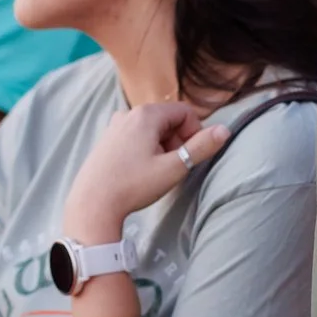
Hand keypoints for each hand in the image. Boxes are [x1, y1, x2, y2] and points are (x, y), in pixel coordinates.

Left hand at [60, 103, 229, 242]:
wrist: (92, 204)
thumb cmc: (133, 185)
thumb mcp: (174, 168)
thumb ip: (201, 147)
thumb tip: (225, 130)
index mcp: (146, 115)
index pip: (185, 112)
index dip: (195, 133)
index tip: (191, 156)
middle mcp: (128, 114)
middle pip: (168, 120)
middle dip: (177, 141)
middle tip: (174, 167)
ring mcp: (114, 126)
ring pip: (152, 130)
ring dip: (162, 147)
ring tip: (156, 172)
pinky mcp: (107, 140)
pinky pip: (136, 137)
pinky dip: (146, 150)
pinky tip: (139, 172)